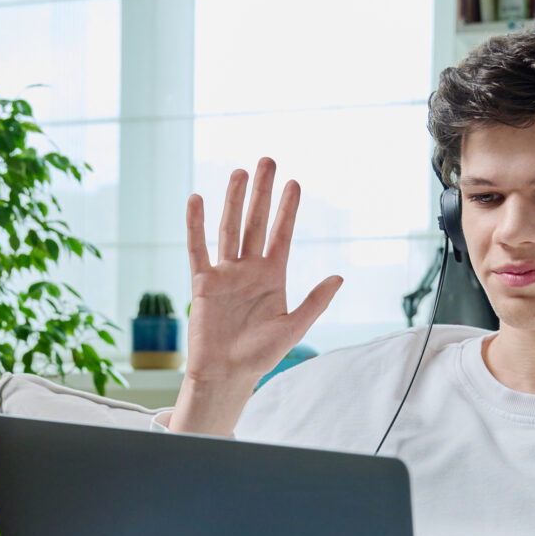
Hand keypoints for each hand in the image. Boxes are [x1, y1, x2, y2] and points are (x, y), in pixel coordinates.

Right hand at [183, 156, 342, 388]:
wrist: (226, 374)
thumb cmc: (260, 355)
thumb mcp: (293, 328)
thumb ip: (315, 302)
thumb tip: (339, 276)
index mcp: (273, 277)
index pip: (282, 235)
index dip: (287, 209)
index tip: (294, 183)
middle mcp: (249, 269)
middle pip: (256, 222)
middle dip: (262, 193)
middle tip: (267, 161)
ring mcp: (225, 274)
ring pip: (229, 229)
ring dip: (234, 201)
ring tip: (239, 172)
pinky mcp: (203, 283)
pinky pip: (197, 249)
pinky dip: (195, 225)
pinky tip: (196, 200)